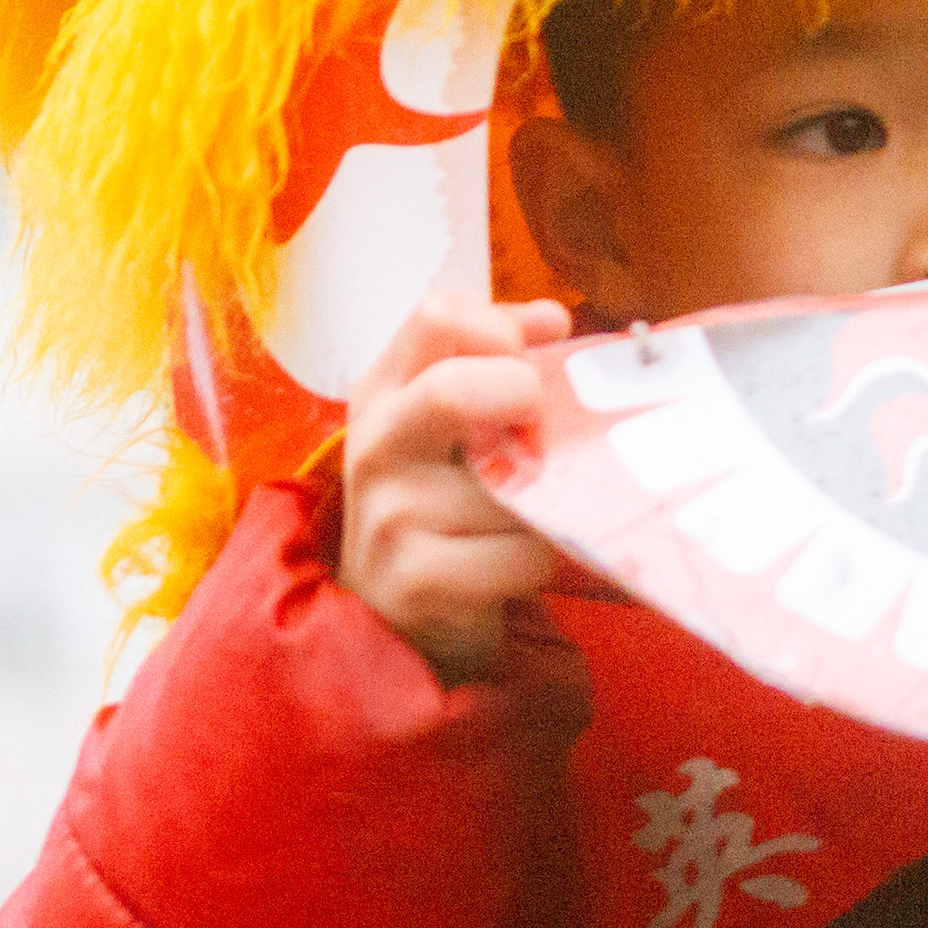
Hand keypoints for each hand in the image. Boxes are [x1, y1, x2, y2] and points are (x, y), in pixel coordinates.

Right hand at [339, 292, 573, 682]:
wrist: (395, 610)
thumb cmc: (438, 499)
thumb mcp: (449, 422)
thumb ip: (496, 360)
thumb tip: (551, 320)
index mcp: (384, 389)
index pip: (436, 317)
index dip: (501, 328)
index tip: (532, 358)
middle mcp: (376, 444)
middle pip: (450, 390)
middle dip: (521, 399)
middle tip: (539, 429)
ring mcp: (390, 515)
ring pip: (512, 486)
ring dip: (543, 502)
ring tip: (517, 518)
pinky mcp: (417, 580)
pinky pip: (521, 553)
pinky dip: (538, 557)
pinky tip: (509, 563)